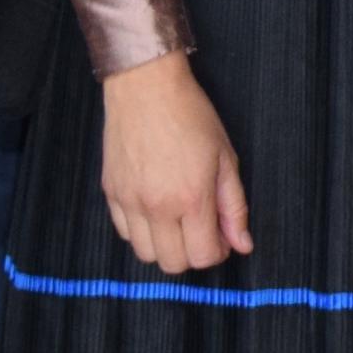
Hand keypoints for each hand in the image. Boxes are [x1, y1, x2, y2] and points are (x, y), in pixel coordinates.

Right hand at [101, 52, 250, 272]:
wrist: (146, 88)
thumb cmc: (191, 117)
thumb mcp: (226, 159)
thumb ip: (234, 206)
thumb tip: (242, 244)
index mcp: (191, 198)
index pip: (202, 256)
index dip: (217, 253)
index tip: (222, 238)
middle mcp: (156, 206)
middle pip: (172, 264)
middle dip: (192, 255)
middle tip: (203, 230)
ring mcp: (129, 201)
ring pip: (145, 254)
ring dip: (166, 246)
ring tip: (179, 221)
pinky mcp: (110, 193)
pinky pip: (125, 233)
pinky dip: (142, 231)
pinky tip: (157, 210)